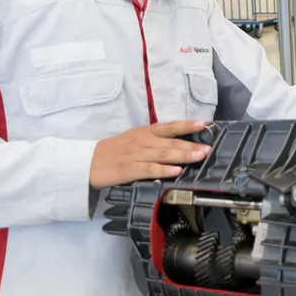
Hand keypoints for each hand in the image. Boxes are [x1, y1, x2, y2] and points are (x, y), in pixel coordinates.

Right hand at [90, 121, 210, 188]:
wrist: (88, 161)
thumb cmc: (113, 151)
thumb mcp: (133, 139)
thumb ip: (153, 141)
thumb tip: (176, 145)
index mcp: (144, 132)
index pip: (169, 126)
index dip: (186, 125)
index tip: (203, 124)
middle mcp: (142, 141)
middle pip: (170, 142)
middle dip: (191, 145)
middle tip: (208, 148)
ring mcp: (136, 155)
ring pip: (164, 154)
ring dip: (183, 155)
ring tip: (198, 157)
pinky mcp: (129, 170)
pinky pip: (150, 169)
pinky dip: (164, 169)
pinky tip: (176, 171)